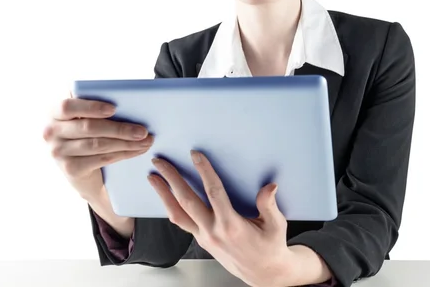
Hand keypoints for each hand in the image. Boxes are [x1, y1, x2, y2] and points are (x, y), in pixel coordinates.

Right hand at [43, 94, 153, 199]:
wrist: (81, 170)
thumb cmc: (87, 135)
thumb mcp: (85, 119)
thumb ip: (95, 108)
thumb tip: (127, 100)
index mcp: (54, 113)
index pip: (67, 107)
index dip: (91, 107)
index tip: (114, 108)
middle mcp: (50, 132)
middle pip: (89, 128)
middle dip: (120, 128)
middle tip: (143, 131)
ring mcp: (58, 152)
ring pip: (98, 144)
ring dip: (126, 143)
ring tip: (146, 140)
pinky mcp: (70, 169)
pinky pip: (102, 158)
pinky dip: (123, 154)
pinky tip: (137, 150)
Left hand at [148, 150, 293, 286]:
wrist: (263, 273)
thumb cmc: (269, 247)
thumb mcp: (276, 225)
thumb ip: (269, 205)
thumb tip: (269, 187)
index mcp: (232, 225)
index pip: (214, 192)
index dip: (204, 172)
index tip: (195, 155)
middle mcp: (213, 231)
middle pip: (186, 201)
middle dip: (171, 179)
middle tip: (160, 162)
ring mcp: (205, 237)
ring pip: (177, 214)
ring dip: (163, 194)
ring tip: (153, 178)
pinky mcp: (202, 241)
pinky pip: (182, 223)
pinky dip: (171, 208)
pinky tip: (166, 197)